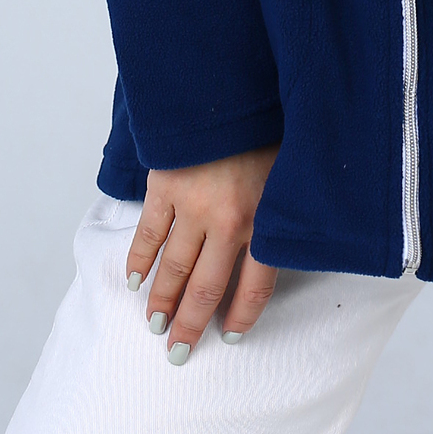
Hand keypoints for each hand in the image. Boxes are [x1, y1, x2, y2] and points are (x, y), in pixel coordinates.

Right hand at [126, 144, 280, 359]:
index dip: (241, 318)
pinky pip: (148, 235)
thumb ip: (289, 208)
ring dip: (160, 302)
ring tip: (155, 325)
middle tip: (179, 351)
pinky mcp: (164, 187)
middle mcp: (227, 223)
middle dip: (191, 325)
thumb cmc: (273, 123)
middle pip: (205, 289)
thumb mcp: (295, 170)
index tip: (232, 337)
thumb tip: (298, 237)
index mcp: (264, 221)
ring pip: (172, 269)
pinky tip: (133, 281)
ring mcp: (192, 207)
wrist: (234, 82)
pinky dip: (138, 261)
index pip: (254, 288)